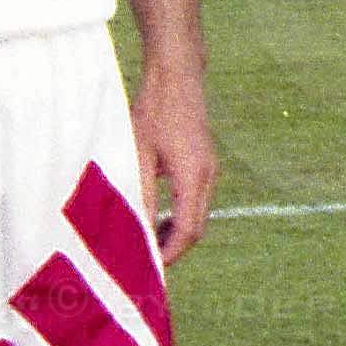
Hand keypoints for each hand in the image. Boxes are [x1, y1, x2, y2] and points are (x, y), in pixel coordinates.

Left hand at [133, 63, 221, 265]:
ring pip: (198, 215)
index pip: (187, 231)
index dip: (169, 255)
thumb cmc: (153, 111)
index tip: (149, 270)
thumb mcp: (138, 154)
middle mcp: (208, 176)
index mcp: (193, 177)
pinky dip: (179, 217)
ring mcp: (210, 169)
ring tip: (146, 245)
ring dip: (175, 234)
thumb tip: (135, 233)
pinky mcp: (205, 163)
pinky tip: (156, 218)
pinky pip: (196, 201)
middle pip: (196, 228)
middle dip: (173, 250)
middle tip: (145, 264)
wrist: (177, 74)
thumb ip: (139, 196)